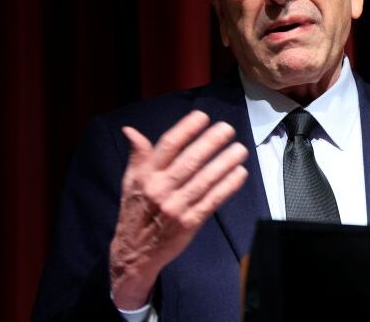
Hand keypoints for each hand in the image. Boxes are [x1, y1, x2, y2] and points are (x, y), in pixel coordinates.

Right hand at [109, 110, 248, 309]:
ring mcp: (176, 207)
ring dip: (225, 163)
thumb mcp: (129, 182)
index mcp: (146, 176)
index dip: (186, 129)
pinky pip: (212, 201)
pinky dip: (227, 186)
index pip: (167, 146)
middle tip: (227, 129)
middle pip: (190, 161)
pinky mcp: (190, 223)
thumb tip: (130, 130)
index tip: (202, 117)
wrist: (135, 253)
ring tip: (240, 148)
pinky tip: (239, 173)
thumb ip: (137, 156)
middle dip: (211, 142)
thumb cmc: (135, 211)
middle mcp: (161, 189)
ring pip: (204, 180)